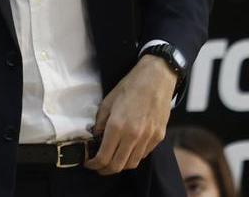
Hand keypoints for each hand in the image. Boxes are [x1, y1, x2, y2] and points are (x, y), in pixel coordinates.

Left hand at [85, 55, 176, 175]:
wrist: (156, 79)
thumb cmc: (130, 86)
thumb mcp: (107, 102)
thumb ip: (100, 122)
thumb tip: (96, 137)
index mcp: (118, 126)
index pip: (104, 156)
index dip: (94, 164)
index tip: (89, 163)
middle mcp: (134, 136)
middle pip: (118, 165)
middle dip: (105, 170)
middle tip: (98, 167)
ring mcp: (148, 138)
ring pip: (133, 163)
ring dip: (120, 165)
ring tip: (112, 161)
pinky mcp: (159, 137)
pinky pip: (144, 154)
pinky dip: (134, 157)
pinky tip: (127, 150)